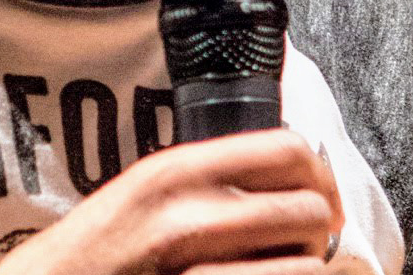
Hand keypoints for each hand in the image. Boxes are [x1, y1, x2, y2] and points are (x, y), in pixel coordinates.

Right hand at [0, 128, 344, 274]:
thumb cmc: (94, 254)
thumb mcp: (142, 194)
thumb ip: (204, 180)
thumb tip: (287, 176)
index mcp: (175, 172)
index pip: (289, 150)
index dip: (318, 177)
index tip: (316, 199)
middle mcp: (188, 215)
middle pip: (309, 209)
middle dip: (314, 233)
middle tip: (297, 246)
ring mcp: (196, 269)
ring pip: (307, 266)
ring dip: (301, 271)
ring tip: (272, 271)